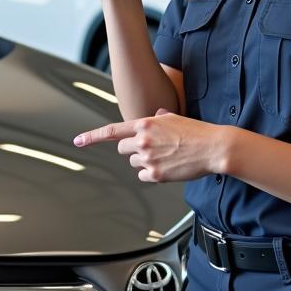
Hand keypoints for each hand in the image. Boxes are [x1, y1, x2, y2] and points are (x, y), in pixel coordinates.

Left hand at [73, 108, 229, 182]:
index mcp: (145, 124)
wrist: (213, 147)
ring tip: (165, 156)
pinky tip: (167, 167)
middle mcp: (142, 140)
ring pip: (133, 162)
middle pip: (122, 148)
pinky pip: (143, 175)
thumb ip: (159, 118)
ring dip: (144, 161)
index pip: (112, 131)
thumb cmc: (197, 132)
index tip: (78, 141)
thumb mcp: (175, 118)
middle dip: (132, 149)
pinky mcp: (155, 174)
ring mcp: (148, 158)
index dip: (92, 137)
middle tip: (151, 148)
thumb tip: (156, 116)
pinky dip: (151, 173)